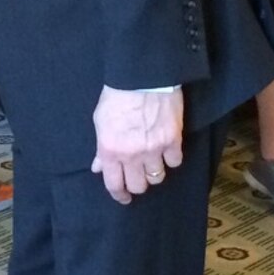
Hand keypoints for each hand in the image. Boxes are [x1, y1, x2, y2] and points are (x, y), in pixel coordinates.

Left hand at [89, 85, 184, 203]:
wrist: (141, 77)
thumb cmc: (117, 95)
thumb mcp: (100, 121)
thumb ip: (100, 148)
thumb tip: (98, 166)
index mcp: (110, 151)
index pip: (115, 185)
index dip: (120, 195)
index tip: (124, 197)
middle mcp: (132, 155)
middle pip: (139, 186)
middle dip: (138, 184)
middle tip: (138, 177)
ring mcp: (154, 149)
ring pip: (158, 177)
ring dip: (155, 172)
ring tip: (153, 162)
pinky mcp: (173, 140)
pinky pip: (175, 162)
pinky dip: (172, 158)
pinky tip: (168, 150)